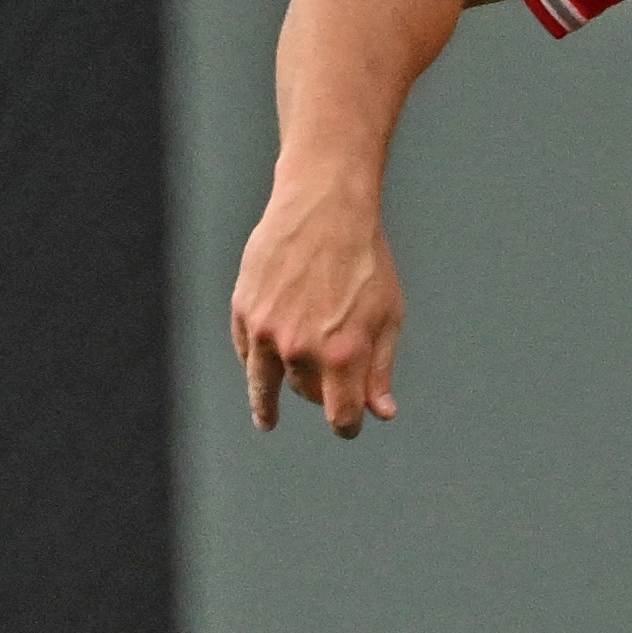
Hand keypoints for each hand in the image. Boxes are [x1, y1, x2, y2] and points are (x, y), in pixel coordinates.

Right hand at [231, 177, 405, 434]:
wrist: (324, 207)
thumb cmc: (365, 260)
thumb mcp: (386, 316)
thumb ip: (380, 369)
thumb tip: (381, 413)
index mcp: (342, 354)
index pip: (342, 415)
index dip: (347, 425)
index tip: (347, 425)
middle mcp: (300, 348)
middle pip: (308, 394)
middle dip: (319, 392)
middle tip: (328, 382)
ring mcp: (267, 331)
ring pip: (268, 383)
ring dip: (269, 401)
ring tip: (267, 418)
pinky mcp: (245, 311)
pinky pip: (248, 353)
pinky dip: (256, 363)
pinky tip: (259, 369)